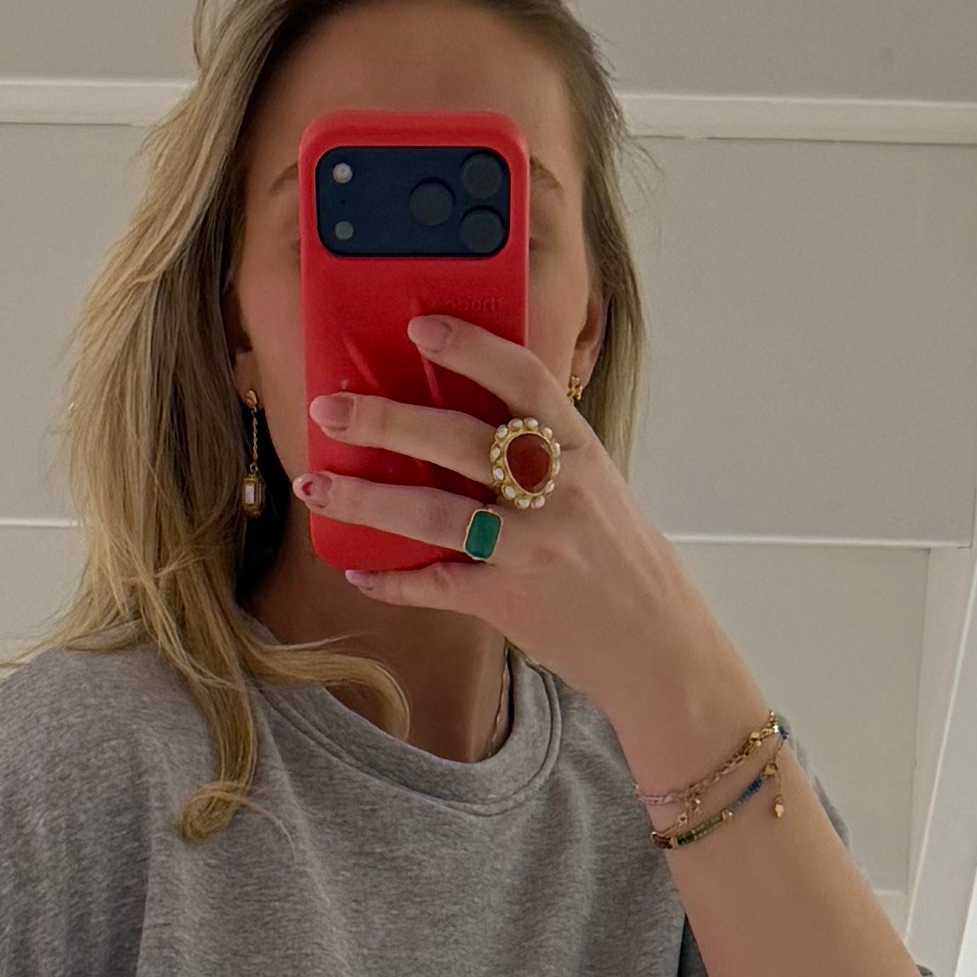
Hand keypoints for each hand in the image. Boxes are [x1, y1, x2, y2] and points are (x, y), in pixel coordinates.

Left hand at [308, 314, 766, 795]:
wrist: (660, 649)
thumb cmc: (625, 565)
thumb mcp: (599, 490)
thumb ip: (547, 455)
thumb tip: (476, 424)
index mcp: (580, 451)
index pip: (523, 378)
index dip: (469, 347)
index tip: (419, 327)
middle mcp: (556, 493)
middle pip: (458, 440)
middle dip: (384, 421)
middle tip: (330, 409)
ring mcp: (531, 548)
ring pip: (432, 513)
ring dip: (365, 499)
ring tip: (316, 485)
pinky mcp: (511, 602)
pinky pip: (437, 585)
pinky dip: (393, 579)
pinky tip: (359, 569)